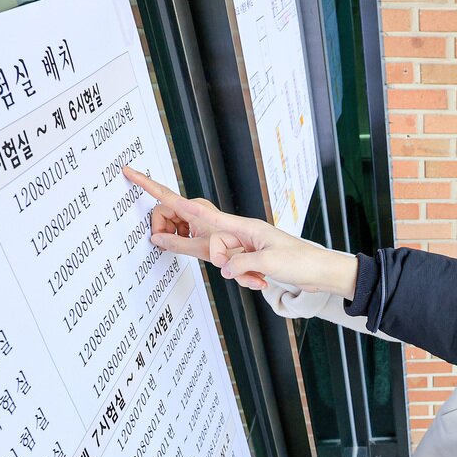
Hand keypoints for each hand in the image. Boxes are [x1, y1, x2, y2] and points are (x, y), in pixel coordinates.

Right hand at [122, 166, 358, 297]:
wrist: (320, 273)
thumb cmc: (301, 261)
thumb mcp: (269, 262)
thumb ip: (239, 263)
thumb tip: (222, 267)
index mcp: (240, 224)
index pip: (194, 208)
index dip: (163, 195)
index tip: (135, 176)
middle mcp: (237, 233)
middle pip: (205, 242)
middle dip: (221, 260)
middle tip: (248, 269)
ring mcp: (241, 247)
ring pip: (220, 261)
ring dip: (240, 274)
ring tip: (262, 276)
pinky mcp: (246, 261)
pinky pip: (233, 271)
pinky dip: (246, 279)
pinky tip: (263, 280)